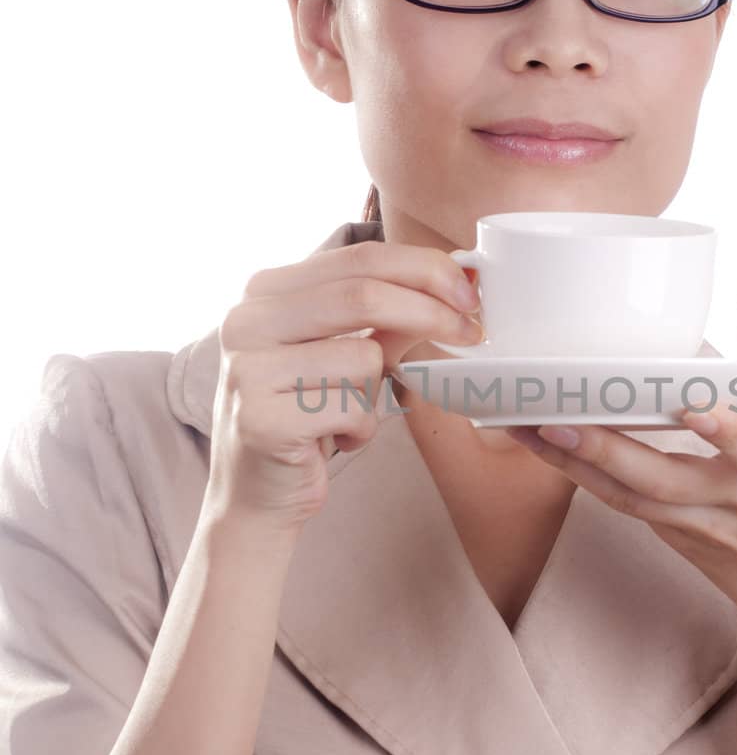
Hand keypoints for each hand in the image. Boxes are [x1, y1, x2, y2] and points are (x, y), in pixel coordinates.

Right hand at [206, 242, 483, 530]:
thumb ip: (387, 318)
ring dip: (377, 394)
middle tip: (472, 332)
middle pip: (363, 295)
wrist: (255, 496)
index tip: (469, 292)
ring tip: (346, 415)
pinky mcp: (261, 419)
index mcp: (266, 291)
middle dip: (432, 312)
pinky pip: (351, 410)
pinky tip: (332, 442)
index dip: (424, 269)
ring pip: (364, 358)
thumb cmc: (307, 419)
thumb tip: (454, 285)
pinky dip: (361, 430)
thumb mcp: (346, 355)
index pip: (359, 257)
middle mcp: (246, 320)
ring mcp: (248, 369)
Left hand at [504, 283, 736, 633]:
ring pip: (631, 497)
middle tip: (557, 419)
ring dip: (574, 464)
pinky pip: (623, 504)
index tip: (694, 407)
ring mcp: (699, 525)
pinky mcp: (673, 537)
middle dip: (608, 450)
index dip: (726, 429)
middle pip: (665, 480)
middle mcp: (735, 501)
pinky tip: (542, 447)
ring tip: (526, 427)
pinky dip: (582, 476)